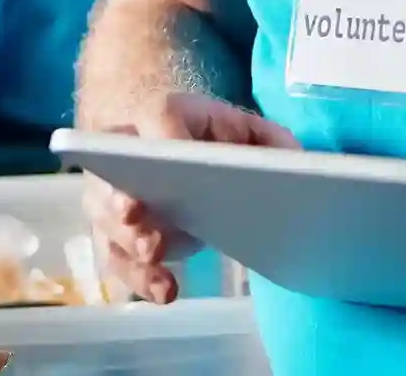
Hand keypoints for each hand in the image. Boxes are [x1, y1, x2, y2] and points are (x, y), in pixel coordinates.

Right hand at [86, 93, 299, 304]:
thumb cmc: (200, 134)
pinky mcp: (113, 232)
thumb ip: (268, 140)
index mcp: (156, 115)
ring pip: (107, 220)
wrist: (153, 136)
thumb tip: (298, 163)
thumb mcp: (239, 127)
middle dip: (128, 201)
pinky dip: (138, 277)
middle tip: (145, 223)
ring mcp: (111, 195)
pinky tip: (166, 291)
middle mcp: (121, 155)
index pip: (157, 119)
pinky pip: (115, 257)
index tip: (176, 160)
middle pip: (116, 175)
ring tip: (154, 257)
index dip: (164, 140)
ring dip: (129, 243)